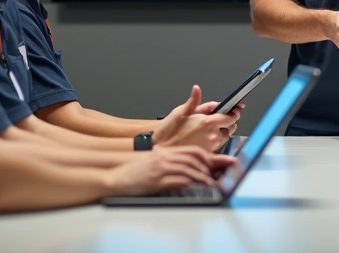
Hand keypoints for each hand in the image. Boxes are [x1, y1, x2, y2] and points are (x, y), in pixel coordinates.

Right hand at [105, 146, 235, 195]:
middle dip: (212, 164)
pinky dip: (191, 183)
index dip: (210, 156)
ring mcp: (161, 168)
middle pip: (195, 158)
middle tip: (224, 171)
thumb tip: (187, 166)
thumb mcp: (153, 160)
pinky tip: (198, 186)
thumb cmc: (133, 169)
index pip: (193, 151)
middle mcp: (165, 157)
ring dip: (204, 176)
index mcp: (166, 152)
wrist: (114, 175)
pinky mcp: (157, 180)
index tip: (224, 160)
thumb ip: (169, 160)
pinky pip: (179, 180)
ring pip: (190, 168)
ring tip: (214, 182)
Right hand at [153, 86, 242, 150]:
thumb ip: (194, 102)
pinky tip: (206, 138)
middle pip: (231, 127)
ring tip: (210, 128)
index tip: (236, 109)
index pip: (231, 117)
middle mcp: (212, 136)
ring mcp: (212, 147)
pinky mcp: (209, 155)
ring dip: (223, 131)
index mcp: (207, 123)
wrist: (161, 152)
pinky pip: (219, 146)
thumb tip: (197, 89)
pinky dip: (217, 140)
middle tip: (219, 118)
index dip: (235, 112)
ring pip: (226, 137)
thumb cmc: (168, 133)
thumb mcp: (179, 112)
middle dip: (228, 121)